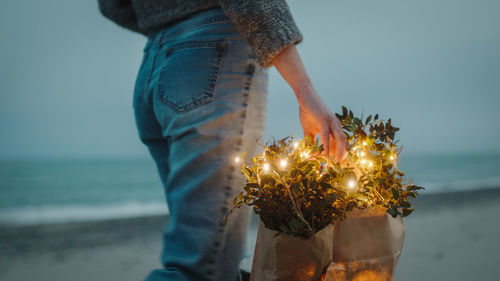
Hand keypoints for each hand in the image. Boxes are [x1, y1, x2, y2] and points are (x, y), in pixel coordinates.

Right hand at [270, 45, 346, 160]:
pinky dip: (326, 144)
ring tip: (334, 161)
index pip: (341, 142)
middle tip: (338, 165)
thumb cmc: (308, 111)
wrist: (305, 96)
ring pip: (339, 139)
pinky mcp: (324, 119)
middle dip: (342, 154)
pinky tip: (324, 152)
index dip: (340, 152)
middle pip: (344, 142)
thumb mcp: (309, 128)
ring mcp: (331, 121)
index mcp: (334, 127)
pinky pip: (326, 134)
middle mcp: (336, 125)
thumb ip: (311, 140)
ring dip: (338, 151)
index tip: (336, 163)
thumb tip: (310, 152)